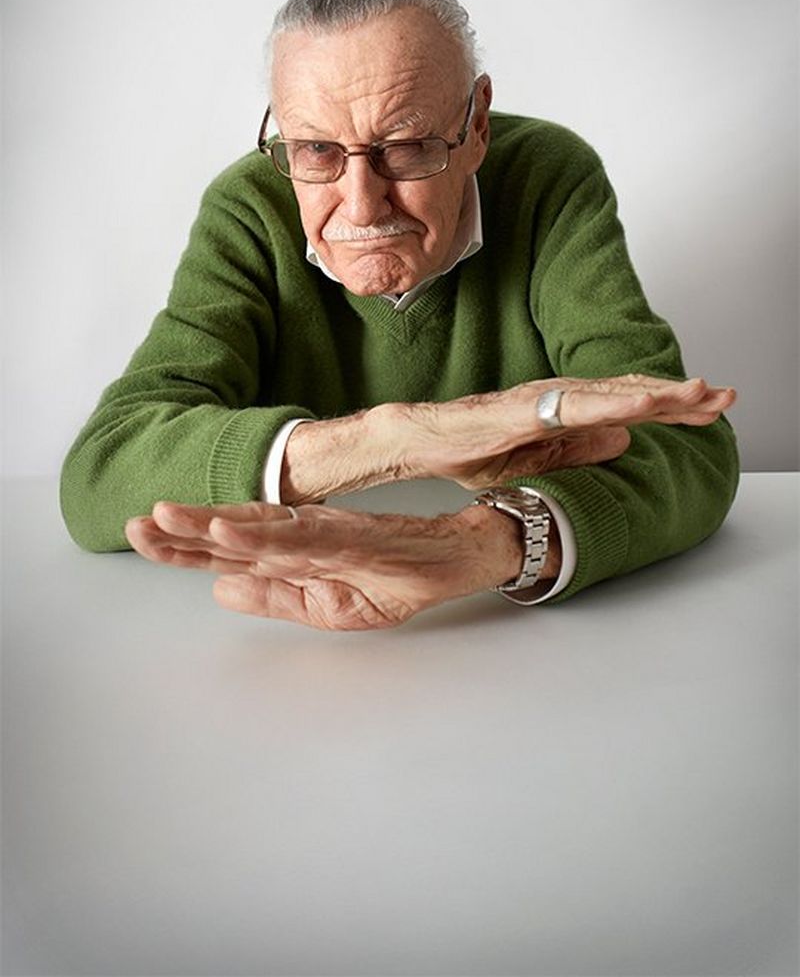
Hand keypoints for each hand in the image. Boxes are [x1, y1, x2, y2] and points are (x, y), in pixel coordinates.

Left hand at [125, 501, 519, 630]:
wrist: (461, 558)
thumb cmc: (398, 577)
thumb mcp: (329, 605)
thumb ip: (275, 596)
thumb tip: (218, 589)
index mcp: (294, 554)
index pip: (229, 549)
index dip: (183, 545)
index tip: (139, 538)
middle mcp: (304, 536)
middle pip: (235, 532)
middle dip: (184, 532)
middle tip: (135, 526)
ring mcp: (329, 532)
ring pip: (262, 529)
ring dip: (215, 524)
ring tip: (170, 519)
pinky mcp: (355, 535)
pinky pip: (304, 537)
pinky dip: (266, 536)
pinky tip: (233, 533)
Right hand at [397, 374, 735, 489]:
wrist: (421, 441)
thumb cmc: (469, 448)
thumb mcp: (535, 460)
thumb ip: (578, 449)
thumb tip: (626, 440)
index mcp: (564, 409)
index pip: (628, 405)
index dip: (672, 405)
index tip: (712, 408)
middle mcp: (558, 397)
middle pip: (630, 394)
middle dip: (680, 396)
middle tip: (726, 395)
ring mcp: (541, 400)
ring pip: (610, 395)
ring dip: (657, 394)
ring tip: (699, 394)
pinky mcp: (523, 410)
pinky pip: (573, 407)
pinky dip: (610, 404)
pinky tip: (640, 407)